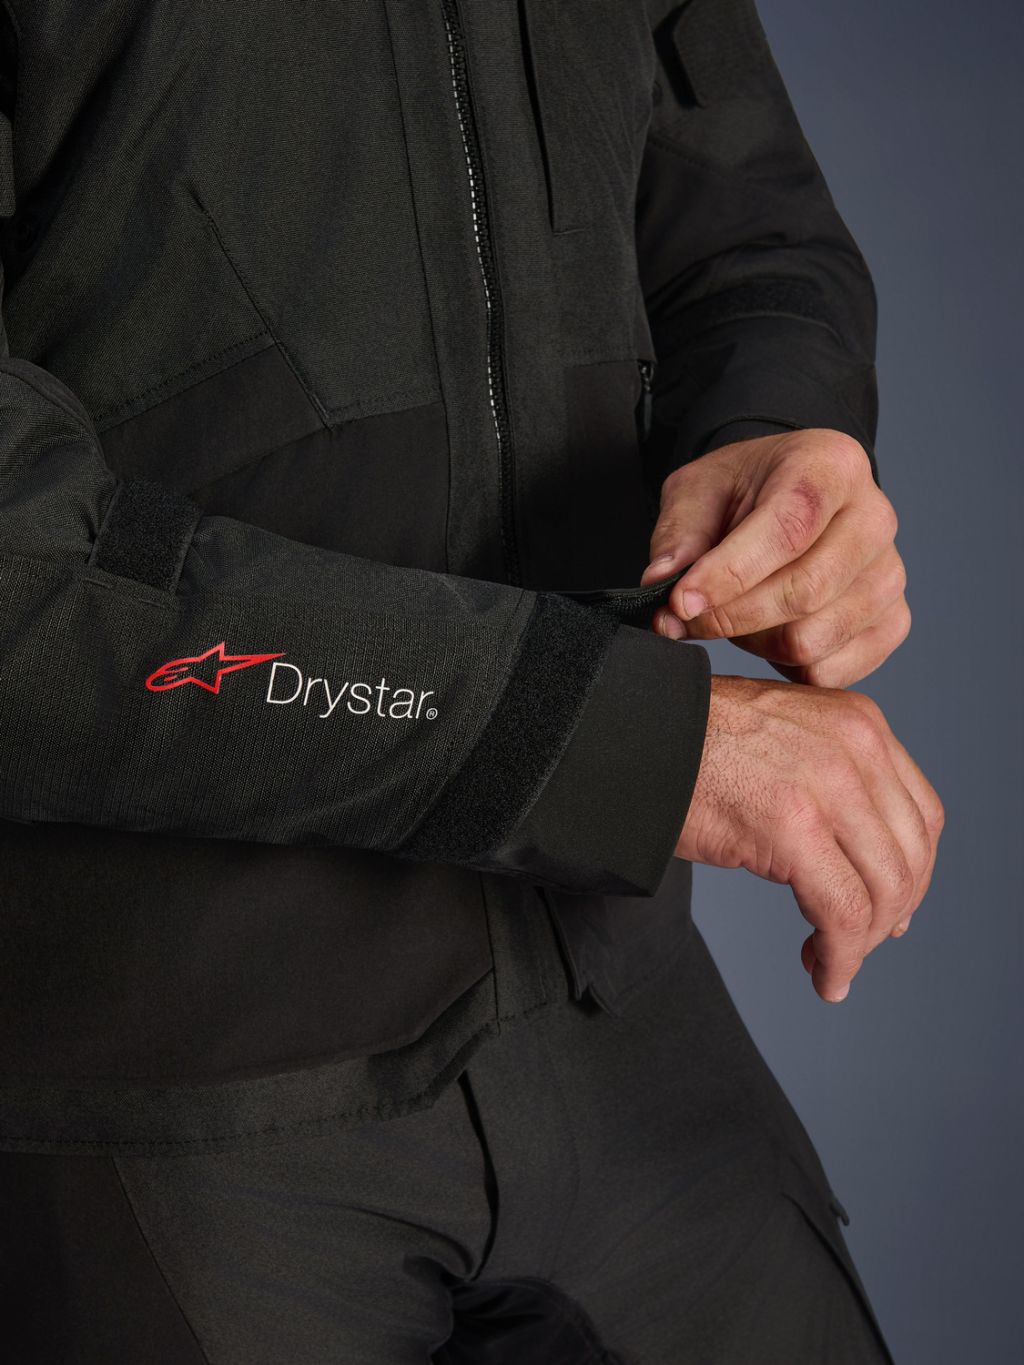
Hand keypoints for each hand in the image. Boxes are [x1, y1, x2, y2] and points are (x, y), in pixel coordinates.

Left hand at [641, 429, 908, 687]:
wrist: (788, 499)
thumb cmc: (744, 492)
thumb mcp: (698, 491)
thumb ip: (679, 535)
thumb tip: (662, 584)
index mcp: (831, 466)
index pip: (788, 528)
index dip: (729, 573)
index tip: (679, 601)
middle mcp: (875, 518)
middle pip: (805, 591)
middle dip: (732, 616)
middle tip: (686, 617)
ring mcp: (889, 574)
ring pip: (814, 639)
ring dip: (756, 642)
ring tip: (735, 614)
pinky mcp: (892, 621)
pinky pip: (832, 672)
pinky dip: (785, 666)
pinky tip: (767, 634)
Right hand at [675, 675, 943, 1002]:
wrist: (629, 736)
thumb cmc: (687, 743)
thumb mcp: (784, 737)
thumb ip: (832, 776)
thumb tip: (868, 858)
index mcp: (857, 722)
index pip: (920, 814)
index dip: (913, 873)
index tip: (890, 910)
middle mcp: (855, 747)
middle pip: (911, 855)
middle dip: (891, 914)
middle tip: (857, 946)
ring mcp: (827, 786)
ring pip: (884, 890)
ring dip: (863, 943)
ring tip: (830, 964)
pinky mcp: (793, 828)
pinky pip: (842, 912)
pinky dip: (841, 956)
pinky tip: (822, 973)